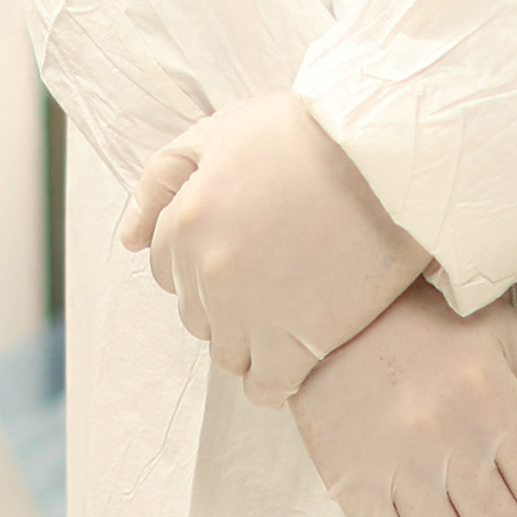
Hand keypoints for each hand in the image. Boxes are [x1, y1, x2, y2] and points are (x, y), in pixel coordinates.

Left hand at [118, 95, 427, 400]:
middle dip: (223, 304)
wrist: (389, 153)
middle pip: (196, 316)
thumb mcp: (221, 131)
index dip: (201, 261)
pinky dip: (275, 381)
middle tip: (270, 281)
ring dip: (249, 343)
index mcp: (186, 220)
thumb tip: (127, 238)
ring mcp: (254, 311)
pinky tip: (297, 360)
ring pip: (228, 355)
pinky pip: (268, 386)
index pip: (166, 268)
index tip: (239, 254)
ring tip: (288, 320)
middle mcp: (210, 272)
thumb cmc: (308, 132)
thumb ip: (162, 179)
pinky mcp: (301, 339)